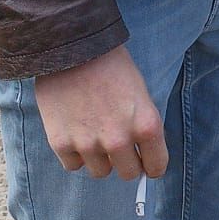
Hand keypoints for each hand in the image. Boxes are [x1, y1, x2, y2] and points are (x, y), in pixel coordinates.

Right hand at [34, 45, 168, 181]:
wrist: (72, 46)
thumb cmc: (111, 64)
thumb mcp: (140, 93)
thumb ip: (141, 125)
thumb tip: (141, 154)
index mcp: (146, 125)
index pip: (156, 166)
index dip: (151, 164)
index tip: (146, 162)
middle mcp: (119, 139)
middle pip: (128, 173)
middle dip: (125, 161)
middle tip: (117, 145)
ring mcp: (89, 144)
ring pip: (100, 172)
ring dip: (99, 158)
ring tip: (93, 132)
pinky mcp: (61, 144)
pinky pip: (73, 165)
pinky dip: (74, 153)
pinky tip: (74, 131)